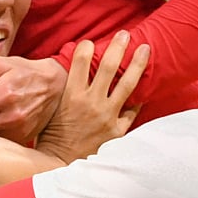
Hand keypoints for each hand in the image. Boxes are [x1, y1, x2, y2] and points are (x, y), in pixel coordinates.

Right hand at [36, 31, 148, 163]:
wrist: (60, 163)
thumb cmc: (52, 134)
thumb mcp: (53, 107)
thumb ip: (65, 89)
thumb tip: (71, 70)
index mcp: (71, 94)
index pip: (80, 60)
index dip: (86, 47)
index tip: (90, 42)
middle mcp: (91, 102)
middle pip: (108, 66)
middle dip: (118, 46)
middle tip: (125, 34)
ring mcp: (106, 115)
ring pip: (127, 84)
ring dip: (137, 64)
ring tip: (145, 49)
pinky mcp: (117, 131)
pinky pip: (132, 111)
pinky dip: (138, 100)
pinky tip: (144, 92)